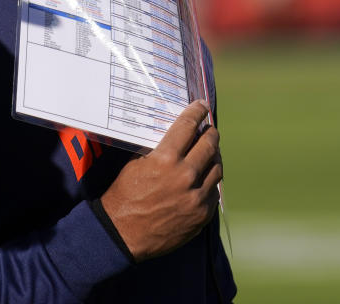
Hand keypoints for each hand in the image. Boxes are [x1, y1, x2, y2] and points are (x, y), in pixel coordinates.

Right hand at [99, 101, 221, 261]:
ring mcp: (196, 197)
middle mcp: (185, 176)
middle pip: (209, 144)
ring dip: (214, 156)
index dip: (196, 112)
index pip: (188, 126)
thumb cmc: (124, 195)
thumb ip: (157, 150)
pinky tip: (205, 178)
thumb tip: (174, 136)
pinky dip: (210, 181)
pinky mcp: (202, 214)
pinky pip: (214, 191)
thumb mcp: (135, 164)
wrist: (123, 233)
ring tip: (210, 152)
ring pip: (217, 167)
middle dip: (210, 132)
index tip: (201, 105)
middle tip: (209, 128)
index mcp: (165, 159)